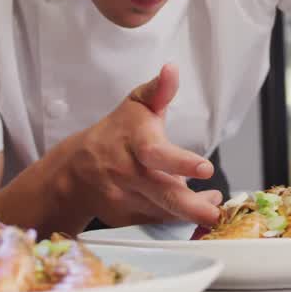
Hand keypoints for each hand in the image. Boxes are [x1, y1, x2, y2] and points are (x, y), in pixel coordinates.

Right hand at [54, 64, 221, 226]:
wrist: (75, 172)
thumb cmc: (115, 134)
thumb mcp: (135, 105)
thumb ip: (158, 90)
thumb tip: (172, 69)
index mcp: (134, 143)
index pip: (156, 154)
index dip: (181, 163)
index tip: (206, 169)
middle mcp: (129, 174)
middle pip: (162, 193)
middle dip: (191, 206)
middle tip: (214, 212)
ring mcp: (126, 199)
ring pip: (164, 212)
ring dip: (192, 212)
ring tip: (212, 206)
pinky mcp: (127, 218)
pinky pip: (157, 222)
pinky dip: (178, 219)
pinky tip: (195, 210)